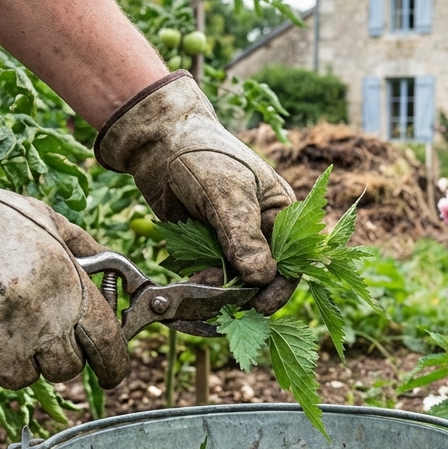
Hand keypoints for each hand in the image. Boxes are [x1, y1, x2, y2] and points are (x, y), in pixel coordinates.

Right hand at [0, 129, 130, 391]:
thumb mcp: (47, 220)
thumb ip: (84, 249)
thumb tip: (111, 268)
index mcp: (69, 294)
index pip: (107, 345)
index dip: (113, 363)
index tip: (111, 371)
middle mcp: (40, 328)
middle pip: (66, 369)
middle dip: (59, 354)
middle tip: (41, 331)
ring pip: (23, 377)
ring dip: (17, 359)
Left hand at [95, 72, 298, 313]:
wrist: (157, 142)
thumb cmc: (203, 156)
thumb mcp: (228, 192)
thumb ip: (244, 235)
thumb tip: (261, 277)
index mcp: (281, 215)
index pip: (290, 263)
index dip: (276, 289)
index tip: (257, 306)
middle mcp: (261, 234)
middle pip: (261, 280)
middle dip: (241, 294)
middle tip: (219, 302)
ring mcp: (232, 243)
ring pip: (232, 284)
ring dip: (216, 292)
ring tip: (197, 285)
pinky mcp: (206, 248)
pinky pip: (208, 277)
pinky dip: (199, 284)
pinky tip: (187, 280)